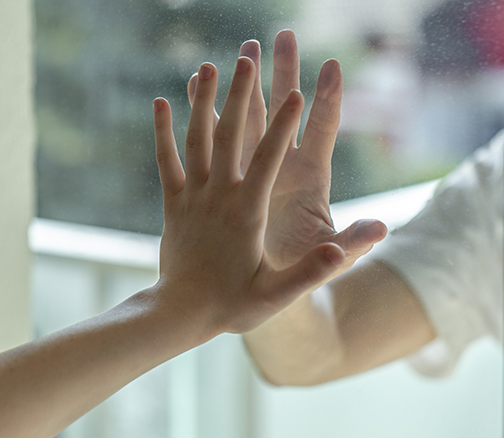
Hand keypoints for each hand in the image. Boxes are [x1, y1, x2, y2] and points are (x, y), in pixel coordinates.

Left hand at [153, 57, 344, 333]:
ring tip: (208, 66)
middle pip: (231, 136)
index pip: (268, 160)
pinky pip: (166, 160)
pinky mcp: (173, 203)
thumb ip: (311, 271)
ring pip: (197, 140)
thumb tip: (342, 250)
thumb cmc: (232, 306)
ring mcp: (192, 196)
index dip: (284, 126)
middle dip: (242, 95)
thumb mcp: (276, 295)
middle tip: (249, 57)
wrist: (180, 314)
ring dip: (203, 101)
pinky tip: (161, 102)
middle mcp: (218, 196)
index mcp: (246, 212)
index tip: (298, 93)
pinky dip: (163, 131)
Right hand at [187, 31, 386, 280]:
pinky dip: (203, 114)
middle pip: (284, 109)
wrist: (263, 286)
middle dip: (283, 73)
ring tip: (237, 52)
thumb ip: (349, 244)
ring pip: (247, 117)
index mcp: (311, 178)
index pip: (323, 129)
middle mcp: (283, 164)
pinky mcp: (227, 177)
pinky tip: (191, 90)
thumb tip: (380, 229)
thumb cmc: (299, 274)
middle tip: (281, 36)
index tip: (332, 66)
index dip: (327, 99)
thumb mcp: (326, 260)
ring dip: (241, 85)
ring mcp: (254, 167)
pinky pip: (212, 139)